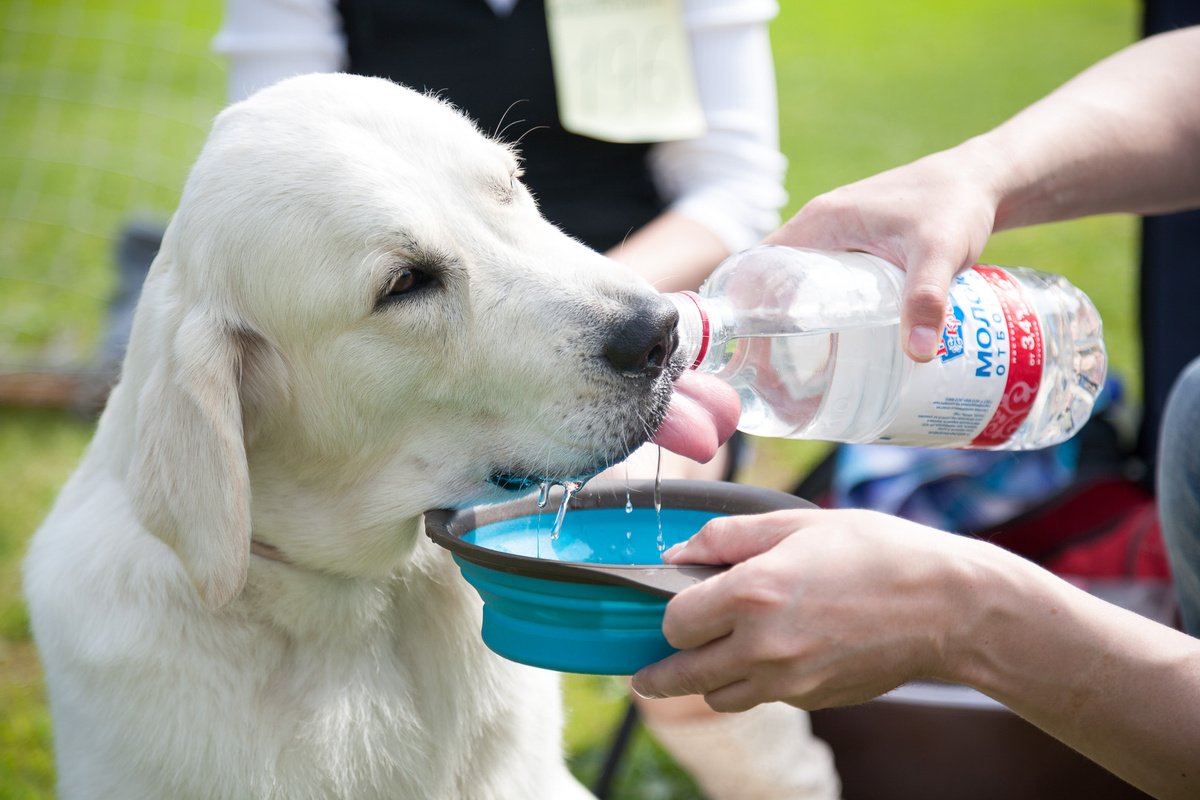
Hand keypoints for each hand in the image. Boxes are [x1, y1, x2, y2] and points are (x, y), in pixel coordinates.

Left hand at [632, 509, 976, 711]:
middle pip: (683, 675)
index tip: (673, 605)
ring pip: (719, 697)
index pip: (675, 622)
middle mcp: (764, 646)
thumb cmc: (877, 552)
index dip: (667, 612)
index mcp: (754, 593)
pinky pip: (762, 699)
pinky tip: (768, 657)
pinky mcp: (814, 700)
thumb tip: (677, 552)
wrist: (947, 607)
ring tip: (706, 662)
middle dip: (659, 672)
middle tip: (645, 671)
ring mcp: (790, 681)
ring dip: (706, 681)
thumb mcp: (797, 523)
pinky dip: (752, 684)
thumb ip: (728, 537)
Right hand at [764, 144, 1002, 360]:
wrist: (983, 180)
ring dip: (785, 321)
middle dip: (762, 326)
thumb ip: (927, 300)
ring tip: (787, 371)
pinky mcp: (854, 248)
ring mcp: (834, 238)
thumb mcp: (939, 252)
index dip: (743, 306)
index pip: (757, 266)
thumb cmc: (955, 205)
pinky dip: (811, 310)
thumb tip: (917, 354)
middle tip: (765, 374)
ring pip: (792, 283)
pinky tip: (824, 345)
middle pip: (769, 281)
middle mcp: (818, 228)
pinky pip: (817, 282)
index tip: (743, 349)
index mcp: (819, 223)